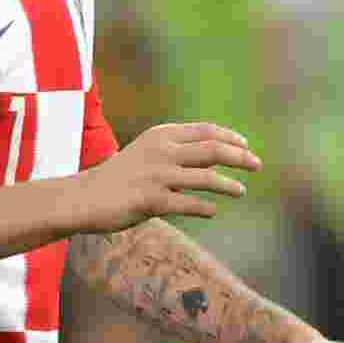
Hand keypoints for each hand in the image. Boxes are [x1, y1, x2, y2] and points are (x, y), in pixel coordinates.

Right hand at [76, 122, 260, 234]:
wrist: (86, 196)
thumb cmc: (121, 175)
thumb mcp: (149, 152)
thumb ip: (179, 151)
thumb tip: (219, 154)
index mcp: (162, 135)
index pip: (206, 131)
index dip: (230, 137)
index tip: (246, 145)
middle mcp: (162, 151)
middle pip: (213, 149)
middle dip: (240, 156)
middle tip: (257, 164)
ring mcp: (158, 176)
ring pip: (206, 178)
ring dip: (229, 185)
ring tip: (242, 190)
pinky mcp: (152, 200)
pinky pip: (189, 204)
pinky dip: (205, 208)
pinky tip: (213, 211)